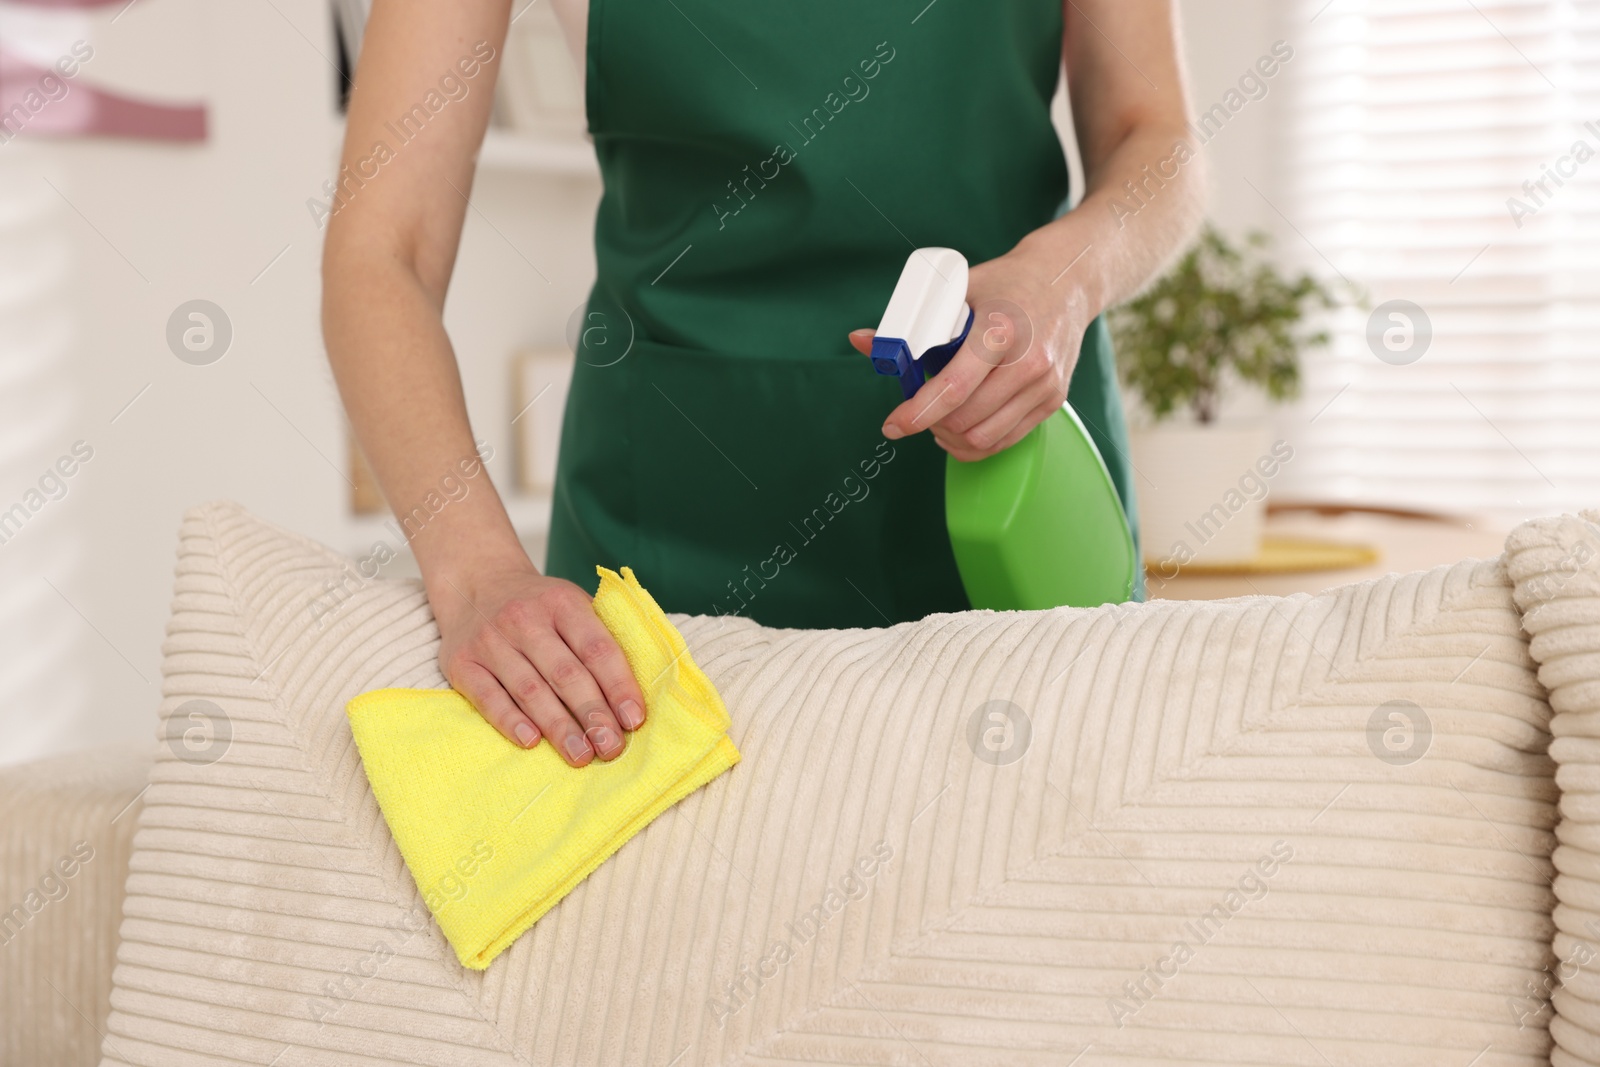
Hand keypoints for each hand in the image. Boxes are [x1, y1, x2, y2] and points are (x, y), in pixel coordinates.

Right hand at [428, 561, 645, 766]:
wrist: (476, 582)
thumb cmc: (538, 607)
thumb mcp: (571, 605)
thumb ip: (598, 639)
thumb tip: (630, 697)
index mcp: (562, 603)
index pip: (597, 648)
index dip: (618, 686)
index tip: (633, 720)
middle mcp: (524, 619)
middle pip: (565, 673)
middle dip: (592, 715)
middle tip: (610, 747)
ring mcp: (490, 640)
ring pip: (530, 690)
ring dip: (558, 727)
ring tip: (580, 756)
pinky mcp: (463, 663)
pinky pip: (488, 697)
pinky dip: (510, 721)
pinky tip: (532, 742)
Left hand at [849, 241, 1090, 461]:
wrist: (1067, 280)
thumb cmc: (1006, 283)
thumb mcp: (956, 291)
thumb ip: (909, 323)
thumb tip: (861, 342)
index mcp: (999, 331)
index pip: (953, 390)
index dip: (917, 414)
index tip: (893, 425)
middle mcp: (1028, 363)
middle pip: (964, 421)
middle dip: (930, 423)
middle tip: (916, 412)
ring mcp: (1044, 385)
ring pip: (983, 439)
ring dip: (952, 437)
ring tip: (939, 419)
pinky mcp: (1053, 400)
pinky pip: (1006, 440)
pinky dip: (976, 442)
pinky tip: (962, 426)